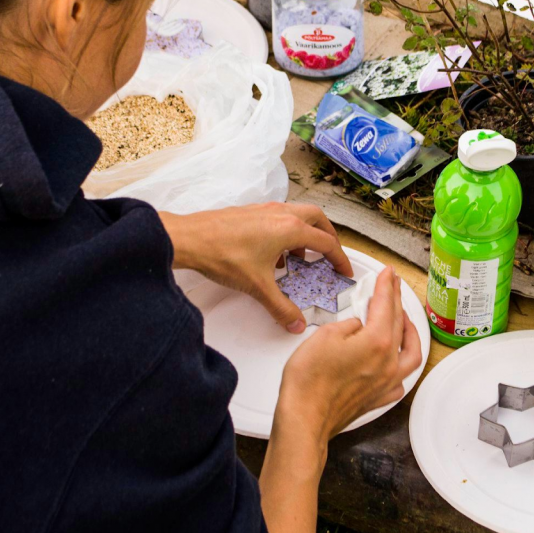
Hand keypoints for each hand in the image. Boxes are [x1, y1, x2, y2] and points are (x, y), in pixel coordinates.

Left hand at [159, 203, 352, 332]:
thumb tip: (296, 323)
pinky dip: (286, 229)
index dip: (339, 258)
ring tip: (300, 255)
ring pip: (298, 213)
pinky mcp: (251, 211)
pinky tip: (273, 251)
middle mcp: (282, 213)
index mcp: (291, 229)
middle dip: (328, 236)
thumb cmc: (223, 255)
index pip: (326, 243)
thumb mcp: (258, 287)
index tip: (343, 270)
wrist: (189, 239)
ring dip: (306, 231)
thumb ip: (281, 307)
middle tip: (329, 254)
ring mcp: (265, 209)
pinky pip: (279, 216)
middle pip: (317, 219)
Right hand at [277, 267, 422, 442]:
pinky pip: (401, 380)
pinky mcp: (377, 398)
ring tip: (404, 321)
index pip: (386, 305)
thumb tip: (356, 326)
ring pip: (411, 353)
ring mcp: (386, 383)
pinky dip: (402, 367)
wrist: (304, 420)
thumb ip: (347, 326)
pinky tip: (396, 362)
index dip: (387, 286)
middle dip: (396, 301)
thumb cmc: (309, 383)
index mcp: (377, 342)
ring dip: (410, 333)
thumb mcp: (324, 337)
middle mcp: (388, 362)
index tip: (388, 274)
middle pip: (398, 324)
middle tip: (393, 286)